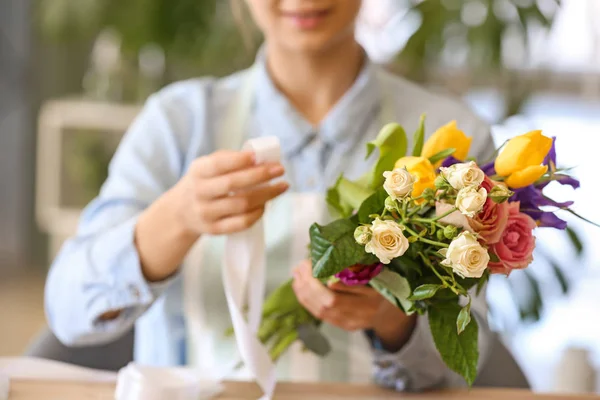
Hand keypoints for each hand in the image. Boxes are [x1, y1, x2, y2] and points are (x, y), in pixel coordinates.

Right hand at [174, 150, 288, 234]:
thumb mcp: (205, 167)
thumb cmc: (203, 183)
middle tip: (280, 169)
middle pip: (233, 184)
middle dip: (260, 175)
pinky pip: (241, 223)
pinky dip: (257, 213)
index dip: (238, 160)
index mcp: (198, 172)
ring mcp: (206, 213)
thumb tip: (259, 158)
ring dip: (266, 195)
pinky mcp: (215, 230)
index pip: (218, 164)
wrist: (181, 213)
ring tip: (281, 186)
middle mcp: (200, 193)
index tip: (258, 156)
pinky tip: (266, 204)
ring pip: (241, 204)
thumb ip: (228, 160)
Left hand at [292, 260, 416, 351]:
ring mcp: (349, 323)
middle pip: (326, 304)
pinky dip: (307, 300)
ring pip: (320, 311)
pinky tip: (300, 288)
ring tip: (296, 275)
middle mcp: (360, 316)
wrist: (389, 313)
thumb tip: (331, 276)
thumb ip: (356, 277)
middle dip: (308, 284)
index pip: (339, 296)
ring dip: (303, 292)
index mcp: (371, 300)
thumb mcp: (377, 277)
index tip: (311, 263)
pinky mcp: (342, 326)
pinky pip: (320, 315)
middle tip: (300, 266)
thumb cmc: (383, 288)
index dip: (320, 282)